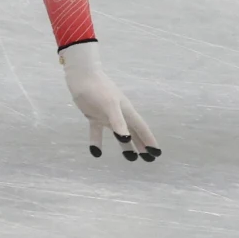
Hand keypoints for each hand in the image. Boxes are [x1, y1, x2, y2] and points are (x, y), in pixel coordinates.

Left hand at [60, 41, 160, 161]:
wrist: (82, 77)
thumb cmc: (99, 89)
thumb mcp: (110, 105)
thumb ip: (118, 122)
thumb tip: (126, 138)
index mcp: (127, 111)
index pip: (141, 128)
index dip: (149, 140)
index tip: (156, 154)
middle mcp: (119, 115)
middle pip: (133, 133)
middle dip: (141, 145)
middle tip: (148, 160)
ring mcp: (107, 116)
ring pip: (119, 134)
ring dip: (125, 145)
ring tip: (130, 159)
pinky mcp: (94, 117)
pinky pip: (97, 132)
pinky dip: (97, 142)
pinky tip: (96, 153)